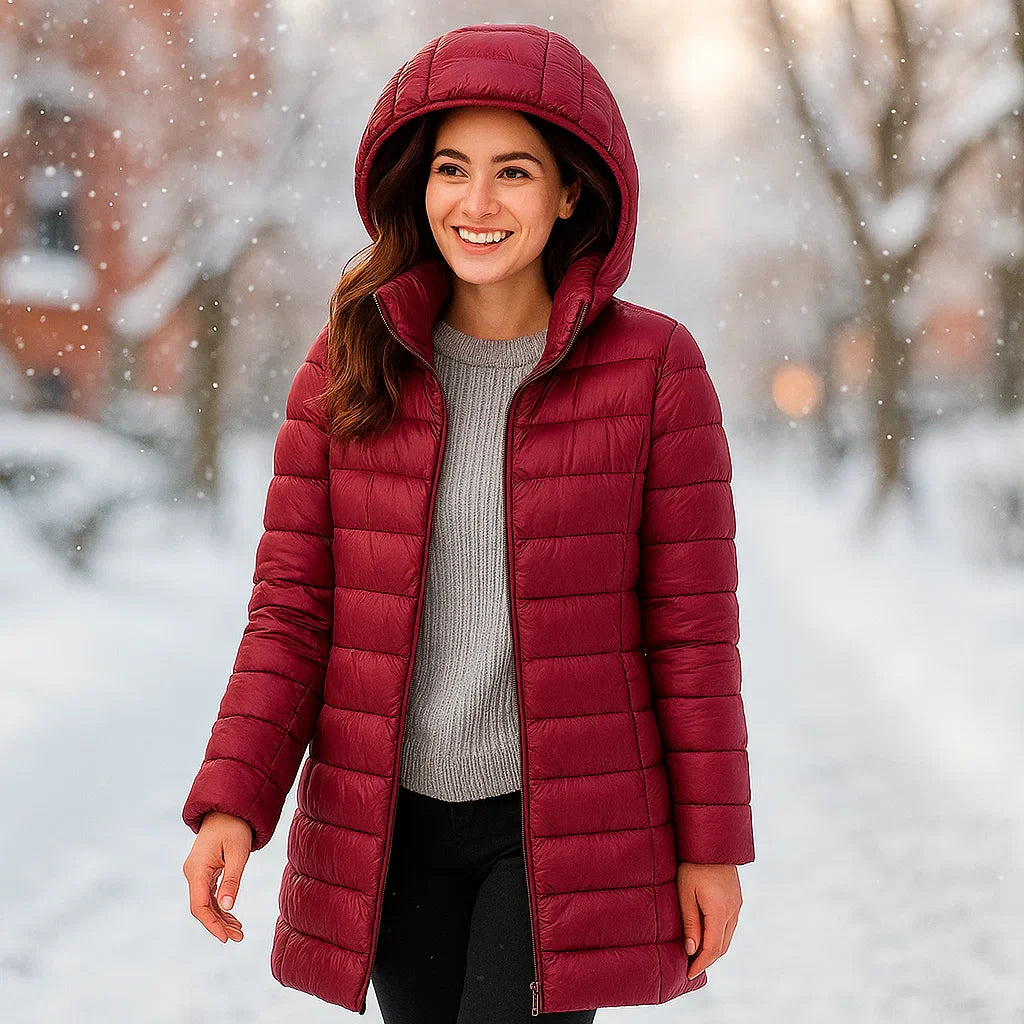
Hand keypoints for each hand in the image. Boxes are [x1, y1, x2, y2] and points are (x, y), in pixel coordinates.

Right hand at [183, 811, 251, 942]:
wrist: (228, 809)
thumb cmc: (235, 828)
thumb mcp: (238, 853)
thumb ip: (232, 880)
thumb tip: (227, 907)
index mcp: (197, 870)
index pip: (199, 905)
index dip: (212, 924)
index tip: (225, 938)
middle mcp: (193, 873)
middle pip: (202, 907)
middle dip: (219, 924)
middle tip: (239, 937)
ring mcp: (197, 872)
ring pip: (205, 902)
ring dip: (221, 917)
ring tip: (239, 931)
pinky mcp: (203, 871)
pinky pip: (208, 894)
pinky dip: (220, 906)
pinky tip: (231, 917)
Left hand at [675, 861, 742, 979]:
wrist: (710, 841)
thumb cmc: (692, 864)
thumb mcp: (685, 893)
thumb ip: (690, 923)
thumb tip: (692, 951)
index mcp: (719, 911)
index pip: (712, 948)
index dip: (700, 964)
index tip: (688, 975)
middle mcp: (732, 910)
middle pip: (722, 946)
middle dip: (707, 960)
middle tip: (691, 970)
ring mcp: (737, 904)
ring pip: (727, 937)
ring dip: (714, 949)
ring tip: (697, 957)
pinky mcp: (736, 898)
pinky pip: (729, 925)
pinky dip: (719, 936)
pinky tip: (706, 936)